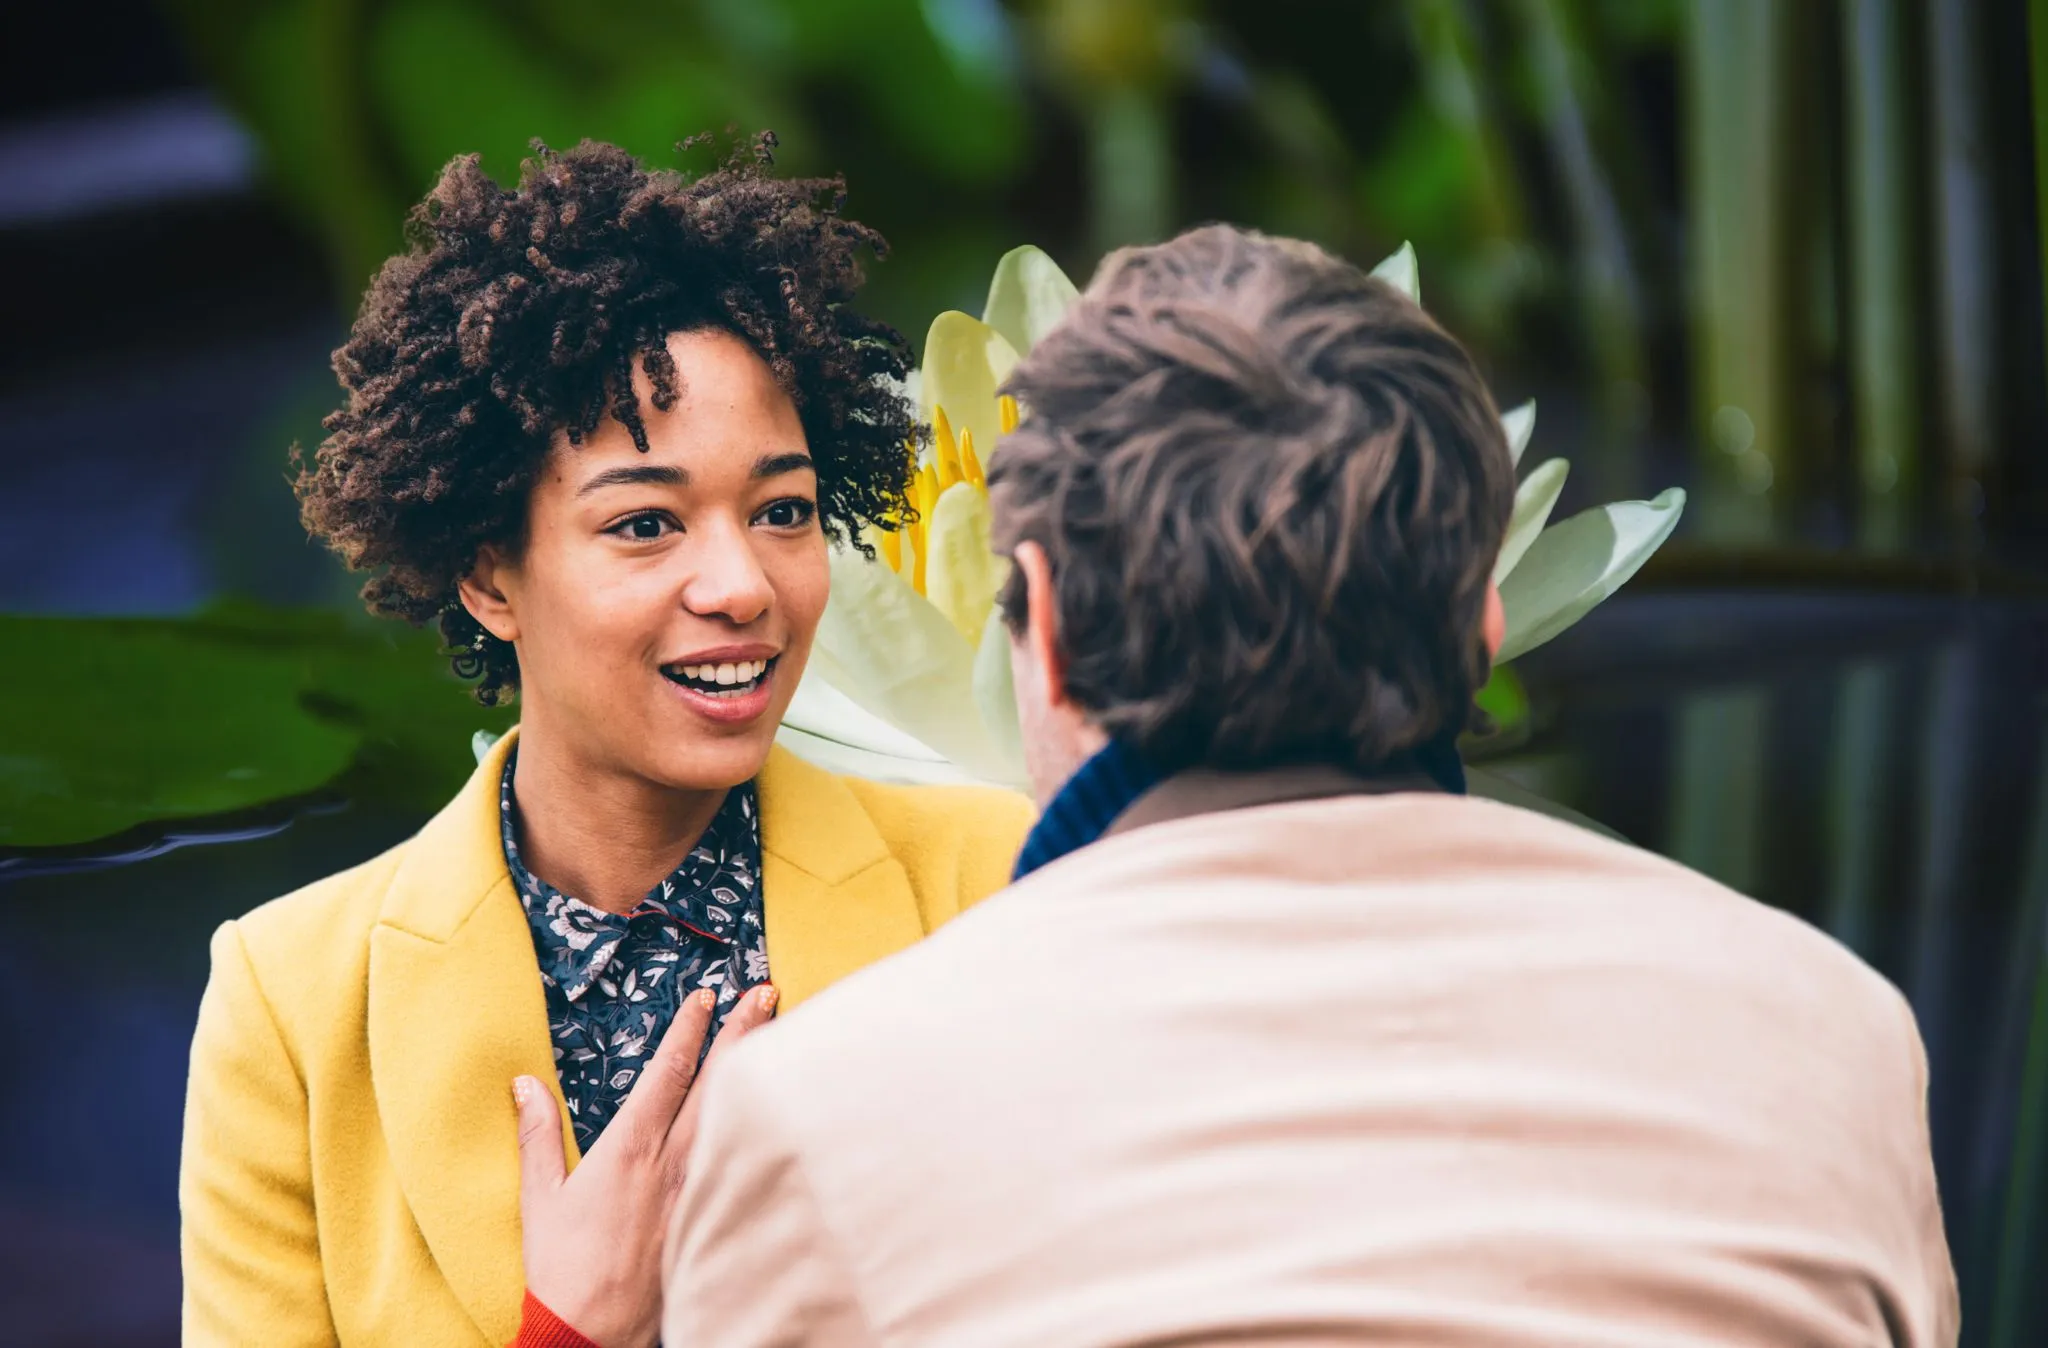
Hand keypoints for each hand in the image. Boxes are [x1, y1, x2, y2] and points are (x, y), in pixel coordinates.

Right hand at [513, 982, 777, 1347]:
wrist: (592, 1331)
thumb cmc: (562, 1267)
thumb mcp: (539, 1196)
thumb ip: (537, 1134)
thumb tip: (524, 1083)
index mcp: (629, 1147)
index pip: (667, 1071)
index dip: (689, 1028)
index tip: (706, 994)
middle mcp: (672, 1161)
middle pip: (717, 1082)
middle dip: (743, 1031)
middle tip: (765, 990)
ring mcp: (699, 1189)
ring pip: (739, 1115)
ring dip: (759, 1069)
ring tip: (782, 1031)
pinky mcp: (712, 1217)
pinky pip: (745, 1161)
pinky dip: (764, 1127)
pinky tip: (783, 1110)